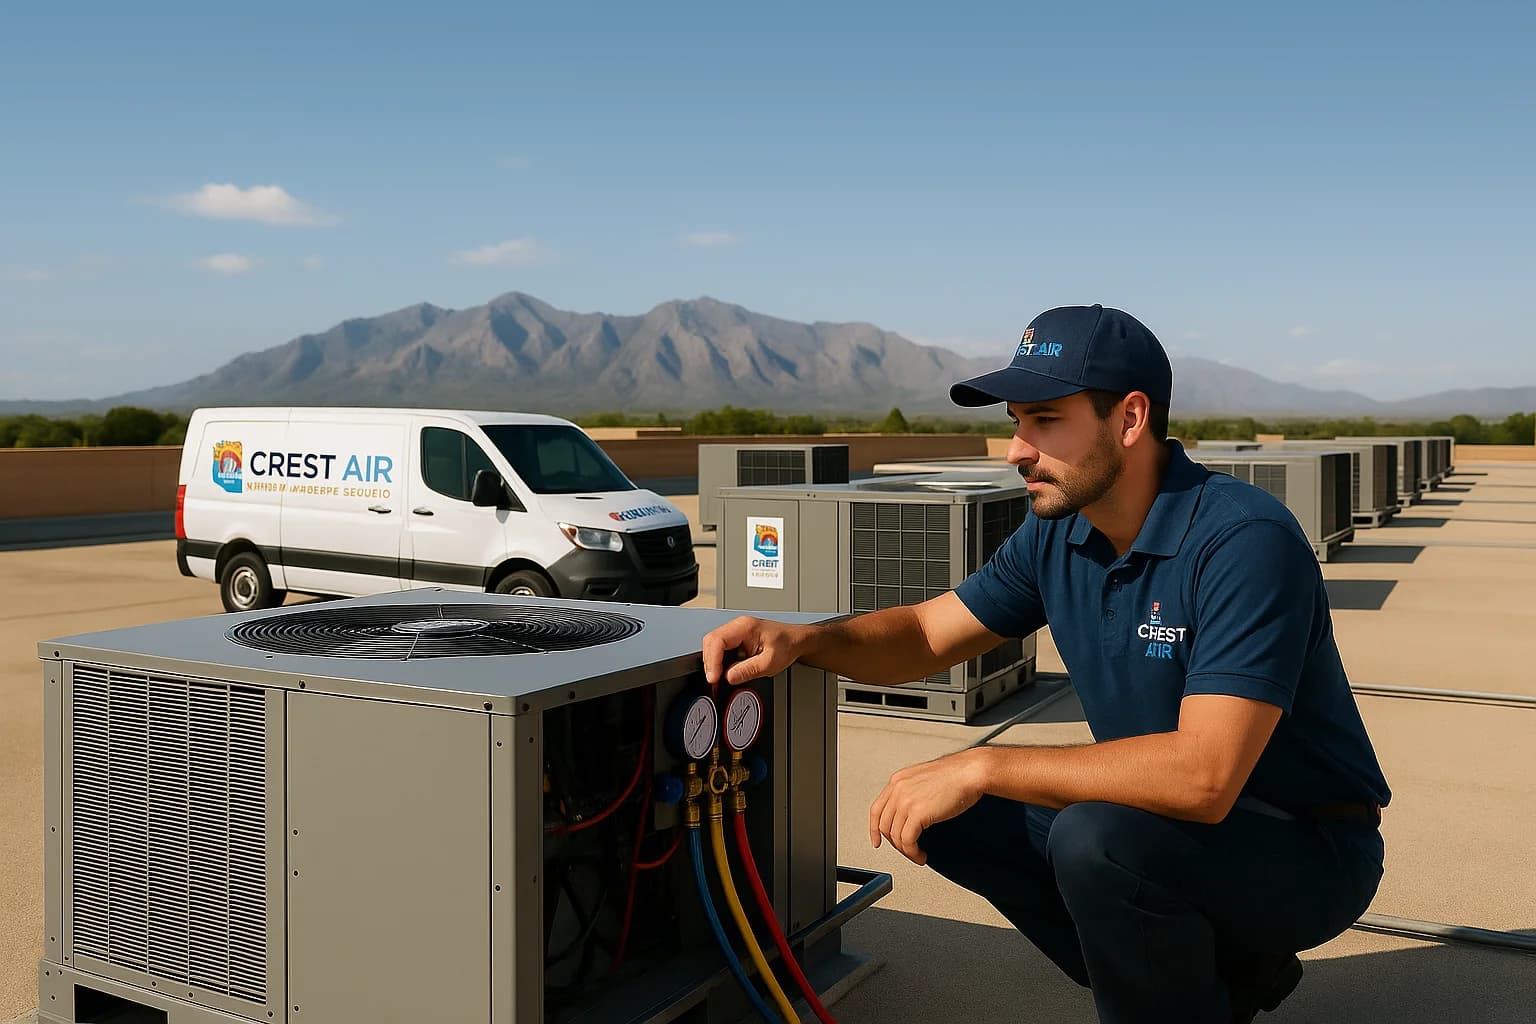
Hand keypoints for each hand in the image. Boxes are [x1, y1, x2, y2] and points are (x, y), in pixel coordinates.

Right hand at [702, 616, 807, 686]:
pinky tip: (723, 672)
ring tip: (718, 678)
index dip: (712, 660)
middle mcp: (738, 626)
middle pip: (711, 641)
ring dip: (713, 662)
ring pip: (713, 645)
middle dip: (710, 663)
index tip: (714, 677)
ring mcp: (736, 632)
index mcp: (745, 627)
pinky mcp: (736, 639)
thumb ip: (748, 670)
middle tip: (714, 680)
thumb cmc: (787, 645)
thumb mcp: (770, 662)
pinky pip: (720, 649)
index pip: (718, 640)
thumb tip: (729, 677)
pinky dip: (719, 662)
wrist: (796, 640)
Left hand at [869, 748, 989, 865]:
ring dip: (906, 851)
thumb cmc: (955, 775)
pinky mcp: (917, 813)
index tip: (878, 840)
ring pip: (895, 836)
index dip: (874, 829)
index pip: (876, 809)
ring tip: (917, 855)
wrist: (969, 772)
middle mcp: (898, 789)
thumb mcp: (923, 780)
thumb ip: (911, 793)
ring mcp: (905, 801)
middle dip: (895, 843)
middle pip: (883, 825)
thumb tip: (909, 814)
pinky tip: (921, 854)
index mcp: (897, 781)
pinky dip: (913, 852)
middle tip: (908, 850)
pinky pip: (907, 841)